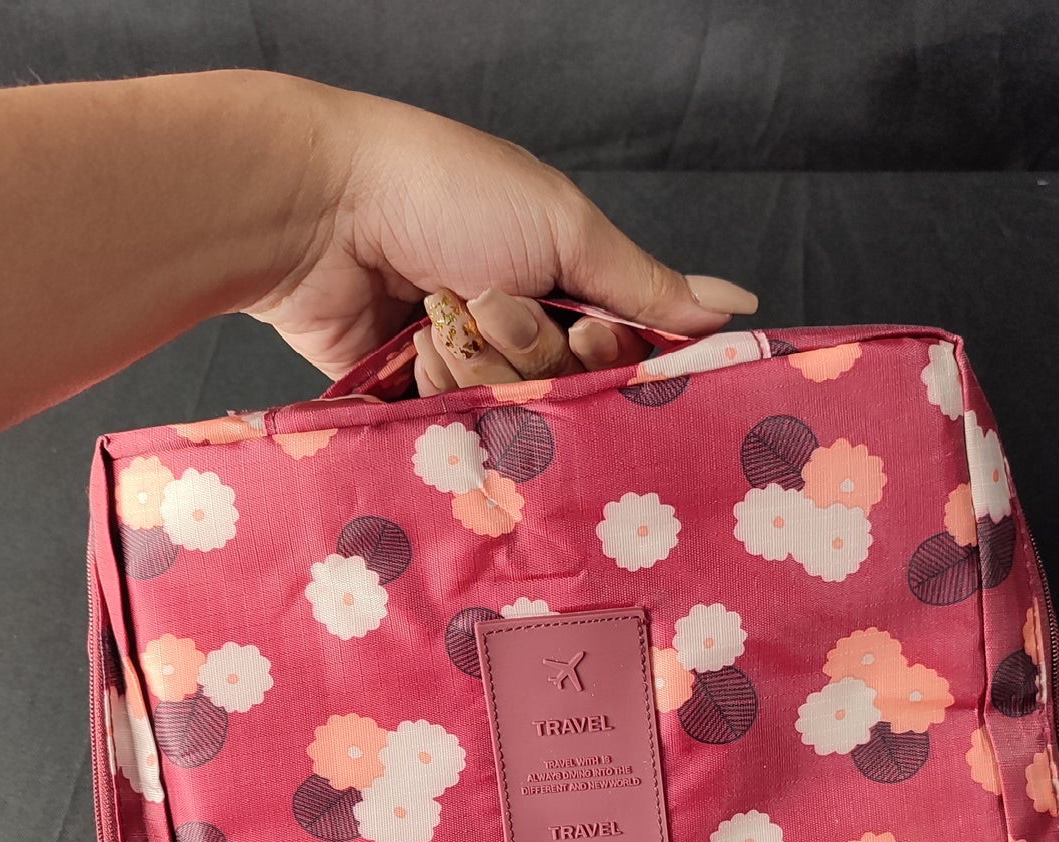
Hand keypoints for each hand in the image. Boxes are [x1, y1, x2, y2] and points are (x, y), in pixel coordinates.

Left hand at [242, 84, 756, 381]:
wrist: (320, 210)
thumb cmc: (443, 193)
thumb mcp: (562, 227)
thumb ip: (646, 284)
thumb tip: (738, 307)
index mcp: (562, 281)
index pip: (618, 354)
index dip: (606, 354)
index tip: (585, 330)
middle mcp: (519, 331)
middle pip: (564, 393)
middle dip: (530, 355)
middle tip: (490, 304)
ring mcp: (466, 368)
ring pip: (509, 418)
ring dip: (477, 368)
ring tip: (436, 316)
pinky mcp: (415, 402)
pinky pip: (454, 431)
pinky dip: (435, 392)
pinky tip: (409, 351)